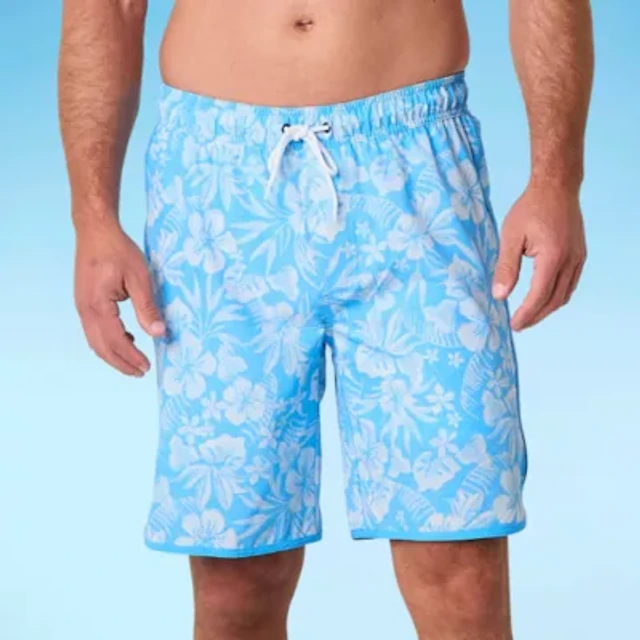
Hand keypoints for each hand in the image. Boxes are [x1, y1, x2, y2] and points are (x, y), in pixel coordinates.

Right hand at [75, 220, 165, 375]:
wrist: (95, 230)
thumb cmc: (118, 250)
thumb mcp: (140, 277)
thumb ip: (148, 307)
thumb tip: (158, 332)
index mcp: (98, 305)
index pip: (116, 341)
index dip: (132, 356)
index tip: (147, 367)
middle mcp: (85, 309)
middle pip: (101, 347)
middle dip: (121, 363)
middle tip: (141, 372)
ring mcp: (82, 306)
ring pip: (95, 341)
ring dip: (114, 354)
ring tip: (134, 361)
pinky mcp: (84, 302)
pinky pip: (94, 330)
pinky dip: (108, 341)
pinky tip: (126, 338)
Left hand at [492, 183, 586, 330]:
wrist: (556, 187)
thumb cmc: (530, 208)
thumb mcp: (511, 237)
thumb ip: (506, 267)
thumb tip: (499, 295)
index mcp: (553, 257)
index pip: (539, 295)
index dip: (526, 313)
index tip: (513, 325)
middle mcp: (570, 261)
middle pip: (554, 300)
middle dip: (536, 316)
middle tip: (518, 325)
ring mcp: (578, 258)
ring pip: (565, 294)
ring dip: (547, 308)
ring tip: (529, 316)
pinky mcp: (580, 254)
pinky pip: (571, 283)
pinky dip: (557, 296)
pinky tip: (544, 299)